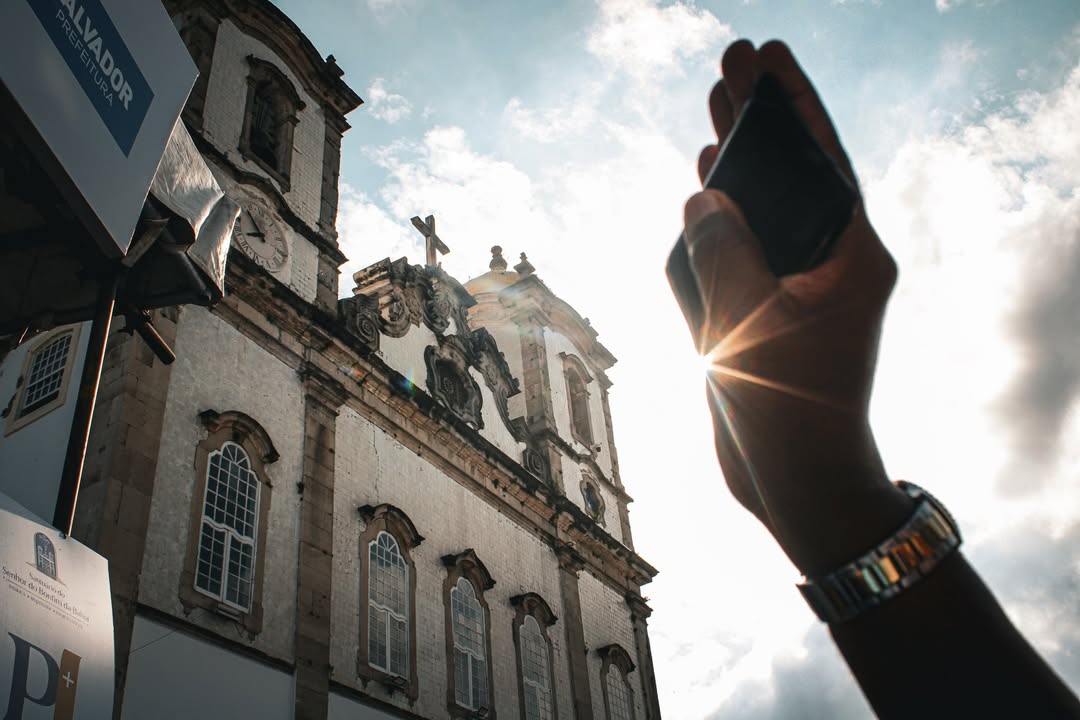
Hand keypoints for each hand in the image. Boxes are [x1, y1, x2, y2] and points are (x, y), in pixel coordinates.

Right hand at [669, 40, 911, 575]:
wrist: (795, 484)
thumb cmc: (791, 412)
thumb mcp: (751, 324)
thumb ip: (723, 252)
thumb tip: (701, 202)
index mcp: (849, 259)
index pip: (821, 161)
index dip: (793, 104)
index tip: (766, 56)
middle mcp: (826, 269)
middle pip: (787, 179)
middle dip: (756, 125)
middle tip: (731, 67)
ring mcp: (792, 294)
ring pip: (757, 219)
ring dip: (732, 176)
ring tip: (712, 123)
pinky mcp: (763, 319)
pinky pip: (734, 265)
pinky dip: (715, 235)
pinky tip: (702, 196)